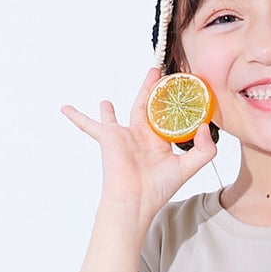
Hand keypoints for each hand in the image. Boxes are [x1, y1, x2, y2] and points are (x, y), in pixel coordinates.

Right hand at [62, 68, 216, 219]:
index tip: (181, 86)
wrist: (135, 199)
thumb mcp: (189, 167)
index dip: (174, 103)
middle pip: (146, 107)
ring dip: (109, 109)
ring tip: (104, 101)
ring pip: (117, 116)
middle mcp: (142, 137)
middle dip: (150, 89)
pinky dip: (77, 117)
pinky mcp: (108, 137)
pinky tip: (65, 108)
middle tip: (156, 72)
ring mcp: (124, 136)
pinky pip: (88, 125)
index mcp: (160, 142)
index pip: (168, 117)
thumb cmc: (159, 188)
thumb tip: (204, 127)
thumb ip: (204, 149)